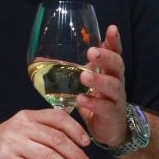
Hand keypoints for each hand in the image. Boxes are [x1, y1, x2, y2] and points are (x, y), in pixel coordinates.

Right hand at [0, 108, 92, 158]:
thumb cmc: (4, 147)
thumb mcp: (23, 131)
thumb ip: (44, 131)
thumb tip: (75, 142)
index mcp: (28, 116)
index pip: (57, 118)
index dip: (75, 130)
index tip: (87, 143)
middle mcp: (21, 127)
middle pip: (56, 139)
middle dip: (76, 154)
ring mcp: (13, 144)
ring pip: (48, 156)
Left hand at [76, 24, 130, 147]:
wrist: (111, 129)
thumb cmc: (97, 101)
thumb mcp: (84, 83)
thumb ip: (70, 70)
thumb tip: (41, 58)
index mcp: (110, 70)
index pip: (115, 52)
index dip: (114, 40)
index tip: (111, 28)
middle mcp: (116, 81)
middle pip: (117, 65)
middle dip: (106, 57)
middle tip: (92, 52)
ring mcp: (116, 98)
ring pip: (112, 85)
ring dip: (98, 80)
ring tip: (84, 76)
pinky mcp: (112, 114)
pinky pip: (104, 107)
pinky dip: (93, 102)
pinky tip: (81, 99)